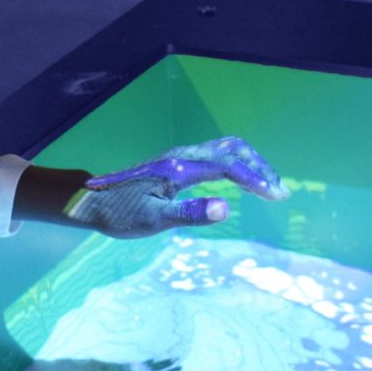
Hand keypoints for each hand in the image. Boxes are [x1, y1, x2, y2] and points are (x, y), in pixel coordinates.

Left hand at [65, 136, 289, 237]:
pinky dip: (239, 164)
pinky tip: (244, 183)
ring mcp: (180, 157)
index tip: (277, 196)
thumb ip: (189, 214)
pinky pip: (217, 154)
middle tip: (279, 194)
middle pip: (233, 150)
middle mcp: (182, 156)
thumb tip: (225, 208)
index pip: (228, 165)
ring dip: (252, 164)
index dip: (256, 179)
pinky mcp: (178, 162)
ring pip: (226, 149)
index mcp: (179, 168)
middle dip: (260, 168)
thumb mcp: (153, 221)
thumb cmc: (120, 215)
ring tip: (270, 189)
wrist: (92, 202)